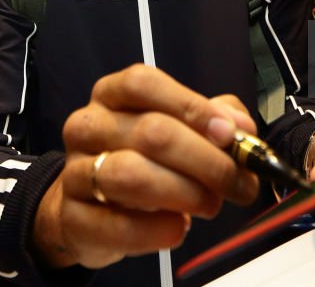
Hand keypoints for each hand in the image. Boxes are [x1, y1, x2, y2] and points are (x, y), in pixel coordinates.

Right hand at [33, 65, 259, 268]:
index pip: (143, 84)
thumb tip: (241, 129)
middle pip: (150, 133)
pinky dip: (157, 230)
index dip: (191, 107)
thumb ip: (216, 119)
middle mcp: (88, 126)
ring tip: (210, 205)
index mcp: (112, 94)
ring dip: (185, 193)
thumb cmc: (143, 160)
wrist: (90, 210)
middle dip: (206, 160)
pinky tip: (178, 228)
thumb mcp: (179, 129)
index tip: (229, 134)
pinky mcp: (73, 218)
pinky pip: (118, 226)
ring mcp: (74, 172)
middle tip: (238, 184)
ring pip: (131, 176)